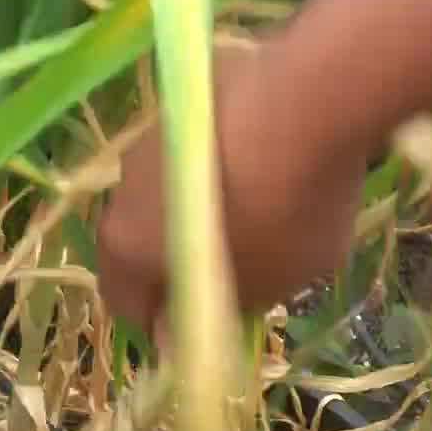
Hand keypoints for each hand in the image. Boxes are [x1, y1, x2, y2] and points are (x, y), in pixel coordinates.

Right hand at [95, 41, 367, 332]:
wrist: (308, 101)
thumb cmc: (282, 215)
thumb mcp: (268, 287)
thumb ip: (222, 312)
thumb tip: (190, 329)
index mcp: (127, 251)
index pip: (126, 306)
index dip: (164, 325)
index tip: (204, 329)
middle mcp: (122, 193)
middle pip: (141, 244)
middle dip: (179, 263)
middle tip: (234, 271)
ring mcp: (151, 140)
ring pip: (167, 192)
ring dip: (198, 209)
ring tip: (258, 208)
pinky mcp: (186, 101)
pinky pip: (196, 151)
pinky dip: (219, 165)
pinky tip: (267, 161)